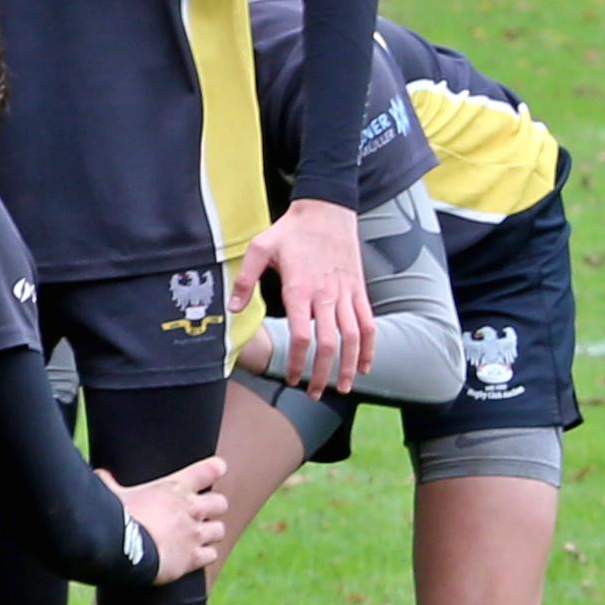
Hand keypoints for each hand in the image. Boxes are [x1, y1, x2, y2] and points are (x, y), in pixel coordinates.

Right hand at [101, 453, 233, 584]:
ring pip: (219, 529)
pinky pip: (211, 555)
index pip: (207, 471)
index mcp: (174, 488)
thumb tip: (99, 474)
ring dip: (211, 532)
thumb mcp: (111, 495)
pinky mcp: (193, 559)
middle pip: (220, 502)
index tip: (218, 468)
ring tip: (200, 535)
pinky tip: (194, 556)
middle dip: (214, 507)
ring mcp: (194, 535)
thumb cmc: (116, 517)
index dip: (214, 468)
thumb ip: (109, 484)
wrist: (122, 549)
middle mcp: (191, 509)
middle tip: (202, 511)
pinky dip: (205, 555)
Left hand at [235, 195, 371, 394]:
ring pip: (353, 338)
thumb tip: (234, 309)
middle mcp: (327, 295)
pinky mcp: (358, 290)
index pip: (301, 336)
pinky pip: (368, 323)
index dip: (296, 361)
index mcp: (300, 288)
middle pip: (330, 344)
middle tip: (315, 394)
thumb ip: (244, 278)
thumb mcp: (259, 247)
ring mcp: (346, 293)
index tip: (290, 378)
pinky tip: (365, 366)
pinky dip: (369, 347)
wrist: (327, 210)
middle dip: (323, 373)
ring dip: (349, 366)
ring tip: (343, 389)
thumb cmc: (290, 231)